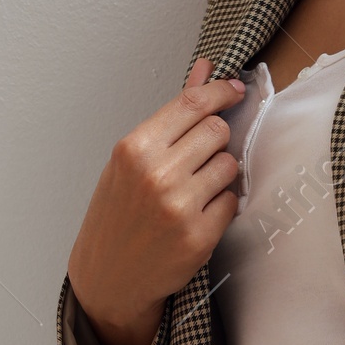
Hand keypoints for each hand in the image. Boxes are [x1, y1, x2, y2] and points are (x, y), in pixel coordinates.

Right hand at [67, 56, 245, 344]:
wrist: (109, 275)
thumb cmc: (118, 213)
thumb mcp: (133, 158)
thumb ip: (173, 113)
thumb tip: (203, 69)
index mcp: (134, 149)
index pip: (193, 104)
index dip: (221, 91)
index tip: (235, 90)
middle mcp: (156, 175)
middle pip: (217, 131)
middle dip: (215, 140)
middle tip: (198, 158)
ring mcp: (179, 207)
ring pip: (229, 165)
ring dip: (220, 174)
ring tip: (194, 189)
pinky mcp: (199, 237)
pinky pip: (232, 201)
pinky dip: (222, 204)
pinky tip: (198, 213)